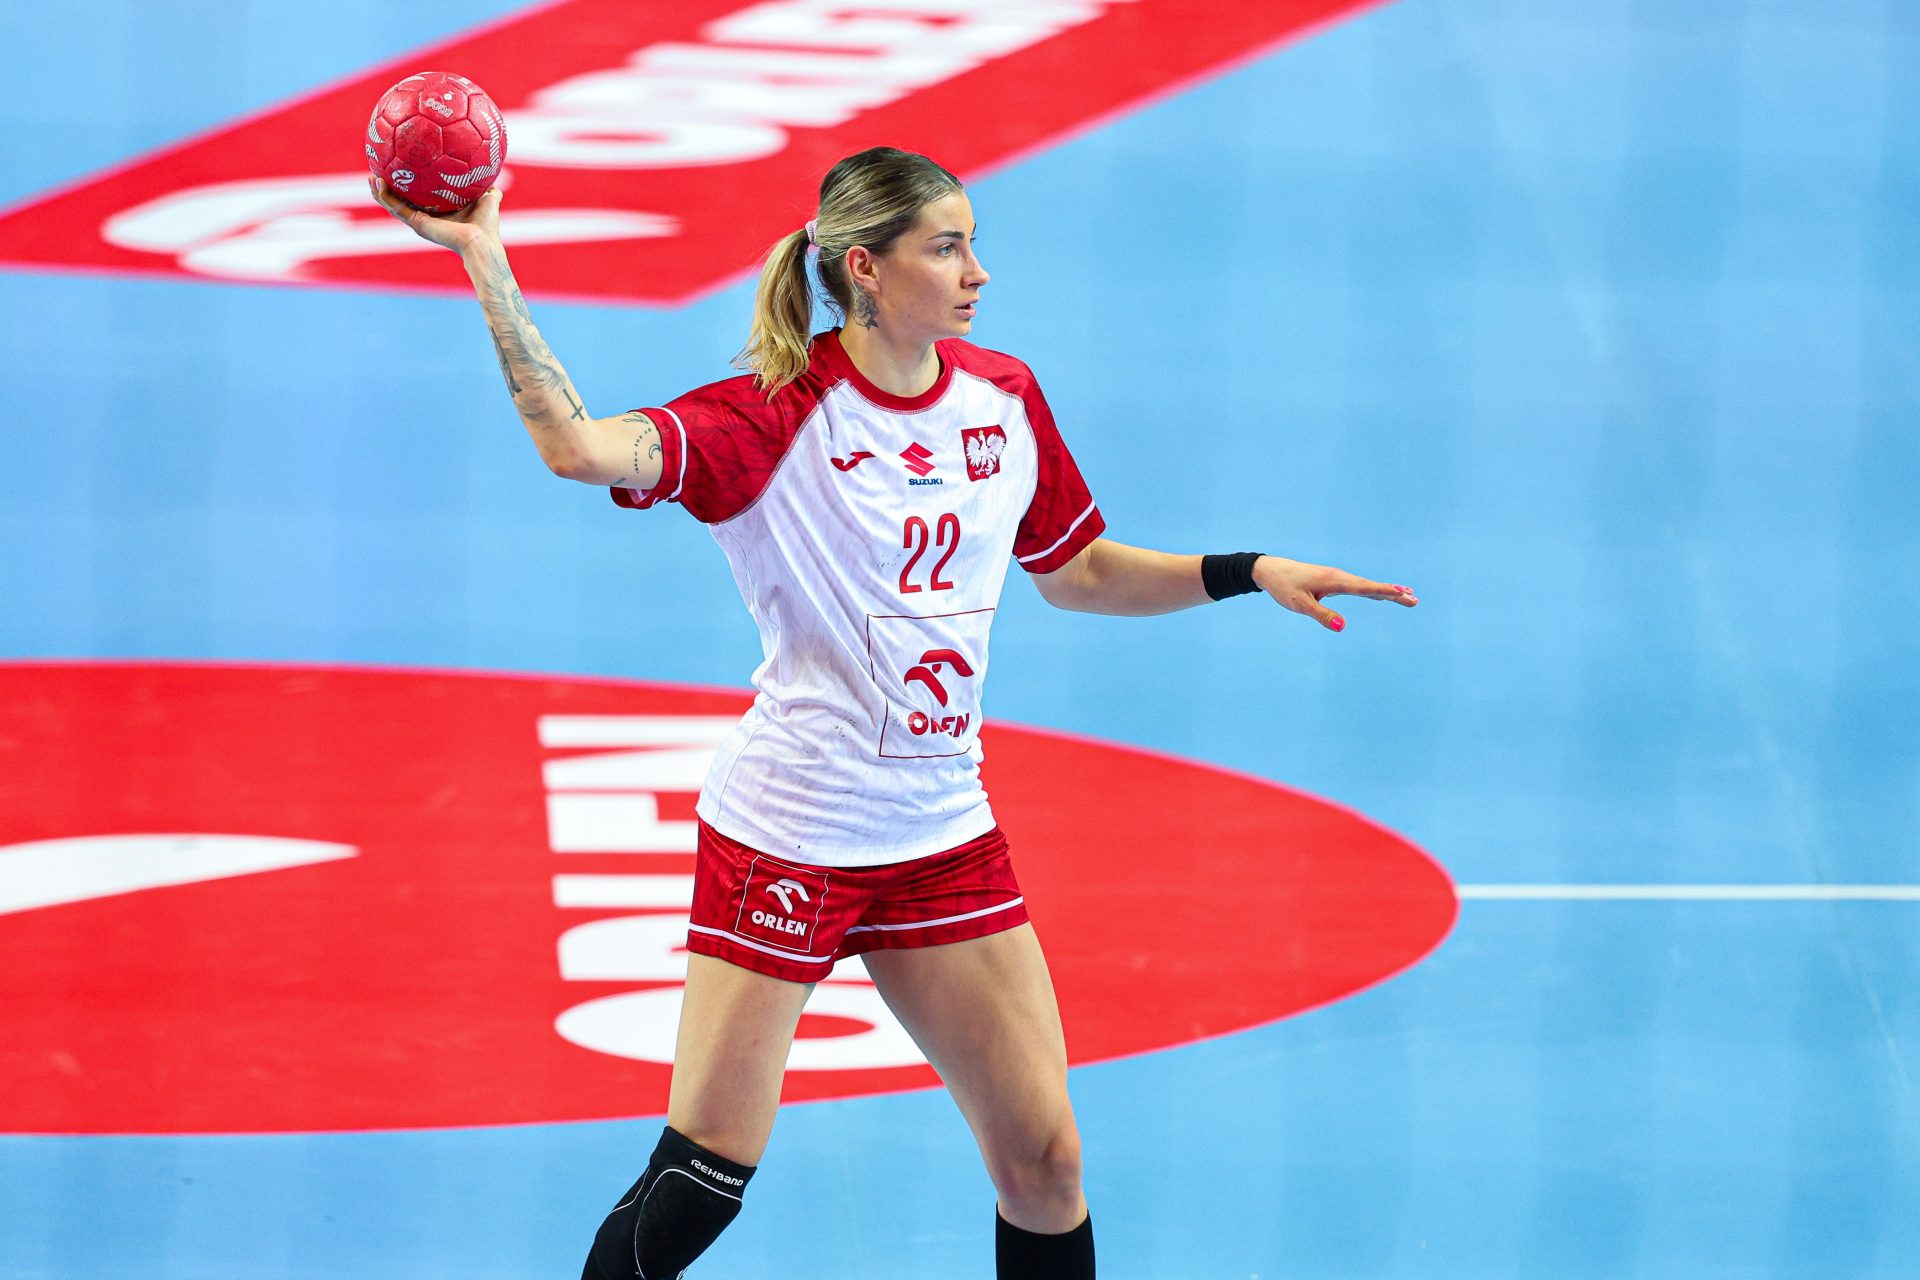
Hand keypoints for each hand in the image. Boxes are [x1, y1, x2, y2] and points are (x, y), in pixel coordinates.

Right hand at [368, 176, 501, 256]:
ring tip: (371, 177)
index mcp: (438, 213)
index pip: (419, 198)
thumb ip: (488, 187)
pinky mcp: (416, 223)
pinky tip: (378, 182)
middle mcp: (426, 217)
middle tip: (378, 173)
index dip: (408, 187)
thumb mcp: (488, 198)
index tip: (400, 170)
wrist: (481, 241)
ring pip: (392, 205)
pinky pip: (395, 207)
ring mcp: (419, 221)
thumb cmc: (486, 225)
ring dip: (379, 192)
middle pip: (401, 201)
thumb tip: (494, 175)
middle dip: (388, 189)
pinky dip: (384, 196)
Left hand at [1253, 556, 1418, 631]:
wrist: (1271, 571)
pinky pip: (1358, 587)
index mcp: (1334, 580)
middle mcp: (1339, 577)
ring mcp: (1337, 578)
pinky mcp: (1333, 581)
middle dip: (1393, 593)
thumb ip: (1322, 615)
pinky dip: (1373, 591)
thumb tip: (1342, 627)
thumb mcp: (1300, 605)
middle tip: (1415, 600)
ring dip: (1387, 592)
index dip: (1384, 592)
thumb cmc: (1285, 587)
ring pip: (1366, 586)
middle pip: (1371, 587)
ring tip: (1407, 597)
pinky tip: (1381, 596)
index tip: (1403, 593)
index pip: (1364, 588)